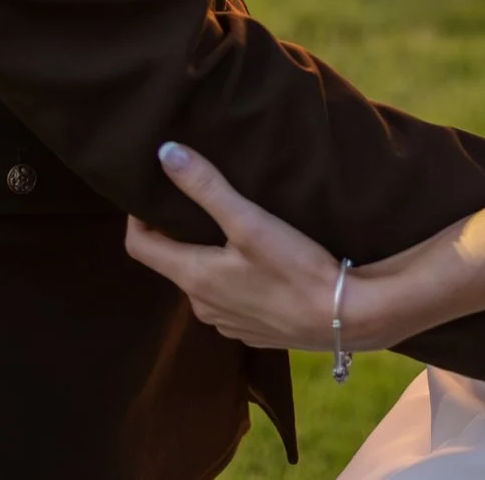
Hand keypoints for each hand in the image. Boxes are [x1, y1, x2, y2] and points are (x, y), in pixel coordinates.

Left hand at [124, 143, 345, 351]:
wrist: (346, 317)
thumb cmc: (296, 268)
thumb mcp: (249, 221)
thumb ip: (206, 187)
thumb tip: (164, 153)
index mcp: (193, 277)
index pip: (140, 246)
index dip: (138, 218)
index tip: (150, 193)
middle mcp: (201, 305)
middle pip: (172, 263)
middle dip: (178, 233)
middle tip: (195, 201)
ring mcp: (227, 322)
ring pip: (203, 282)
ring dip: (207, 257)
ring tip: (230, 228)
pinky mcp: (252, 331)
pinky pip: (229, 300)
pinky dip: (232, 279)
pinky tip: (259, 264)